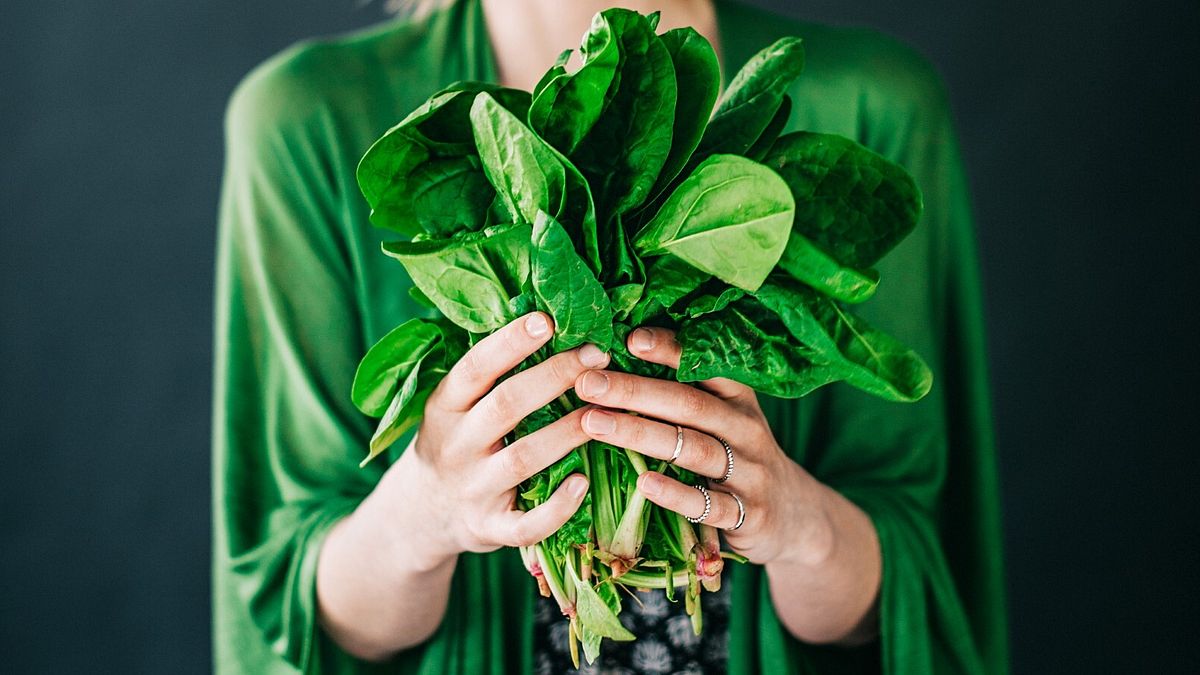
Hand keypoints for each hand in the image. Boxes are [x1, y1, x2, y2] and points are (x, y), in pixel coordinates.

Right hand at [376, 311, 609, 569]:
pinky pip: (525, 524)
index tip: (547, 319)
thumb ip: (489, 375)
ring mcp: (472, 490)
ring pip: (523, 459)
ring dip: (566, 433)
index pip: (474, 368)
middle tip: (597, 354)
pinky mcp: (489, 530)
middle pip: (506, 406)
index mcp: (443, 407)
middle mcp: (455, 446)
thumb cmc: (456, 442)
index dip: (509, 343)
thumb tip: (546, 314)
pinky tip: (583, 483)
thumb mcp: (454, 406)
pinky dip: (555, 508)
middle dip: (553, 377)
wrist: (422, 515)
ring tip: (605, 410)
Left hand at [573, 326, 832, 566]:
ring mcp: (750, 472)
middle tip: (587, 383)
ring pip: (694, 449)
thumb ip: (683, 396)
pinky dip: (676, 494)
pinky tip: (643, 484)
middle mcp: (746, 429)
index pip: (704, 366)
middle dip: (635, 391)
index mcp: (738, 399)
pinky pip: (709, 504)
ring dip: (641, 435)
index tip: (627, 338)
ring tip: (593, 424)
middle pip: (689, 404)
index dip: (668, 350)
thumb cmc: (738, 458)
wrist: (796, 518)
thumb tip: (615, 361)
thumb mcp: (724, 421)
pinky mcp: (748, 514)